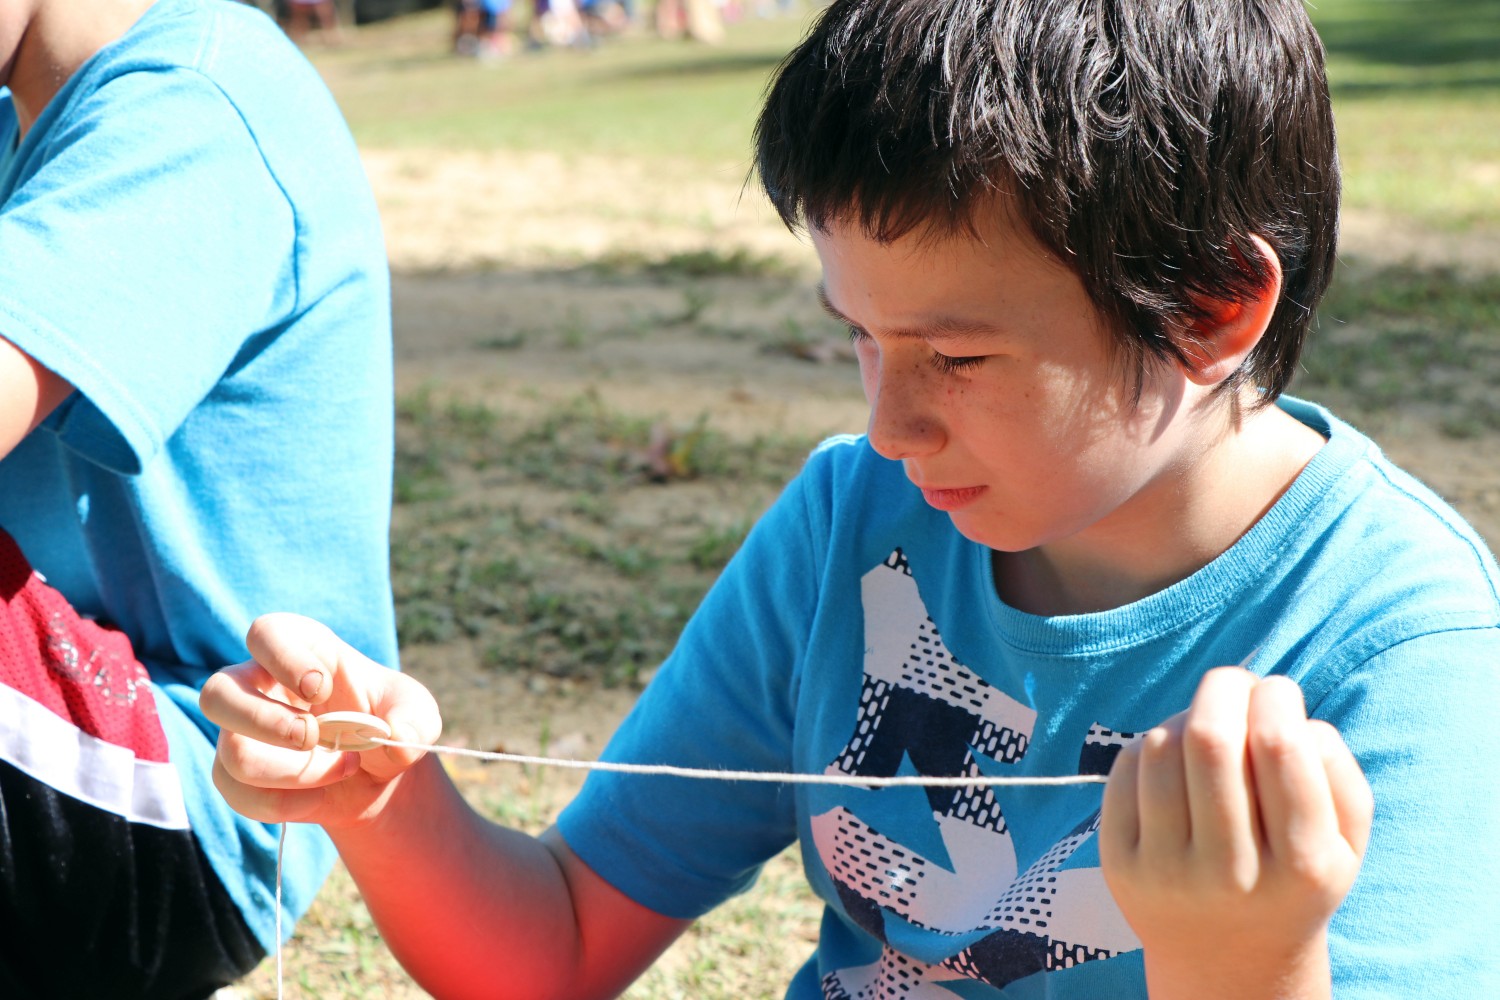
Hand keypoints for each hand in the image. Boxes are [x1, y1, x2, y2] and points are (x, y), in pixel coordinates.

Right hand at [201, 612, 441, 829]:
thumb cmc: (390, 723)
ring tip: (340, 768)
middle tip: (313, 737)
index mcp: (303, 650)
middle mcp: (260, 686)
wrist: (377, 773)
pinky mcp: (236, 772)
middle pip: (218, 692)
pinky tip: (319, 798)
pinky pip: (235, 792)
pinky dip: (281, 803)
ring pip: (228, 751)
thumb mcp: (419, 716)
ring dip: (288, 772)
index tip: (321, 687)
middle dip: (264, 722)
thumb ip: (415, 723)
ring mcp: (242, 730)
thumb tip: (395, 738)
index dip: (284, 658)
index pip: (265, 633)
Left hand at [1098, 667, 1372, 997]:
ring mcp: (1166, 871)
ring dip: (1187, 715)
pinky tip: (1174, 757)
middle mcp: (1229, 873)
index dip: (1275, 698)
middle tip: (1237, 683)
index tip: (1278, 692)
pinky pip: (1126, 771)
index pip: (1280, 748)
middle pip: (1212, 739)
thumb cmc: (1292, 880)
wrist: (1227, 962)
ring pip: (1163, 748)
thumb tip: (1293, 716)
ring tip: (1207, 725)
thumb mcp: (1345, 845)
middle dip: (1225, 688)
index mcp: (1301, 867)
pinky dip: (1151, 745)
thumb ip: (1339, 774)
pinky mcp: (1118, 864)